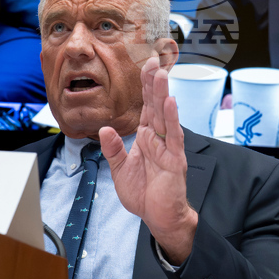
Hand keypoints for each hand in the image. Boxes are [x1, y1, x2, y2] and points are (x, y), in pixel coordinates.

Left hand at [99, 57, 196, 264]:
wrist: (159, 218)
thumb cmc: (144, 194)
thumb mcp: (120, 170)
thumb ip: (113, 148)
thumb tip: (104, 129)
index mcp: (146, 138)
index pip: (146, 108)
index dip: (145, 88)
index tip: (144, 66)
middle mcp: (158, 139)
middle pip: (156, 106)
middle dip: (154, 84)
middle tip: (153, 61)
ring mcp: (168, 148)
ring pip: (165, 116)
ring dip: (163, 95)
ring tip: (162, 74)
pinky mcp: (174, 160)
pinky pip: (173, 137)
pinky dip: (172, 119)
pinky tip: (171, 103)